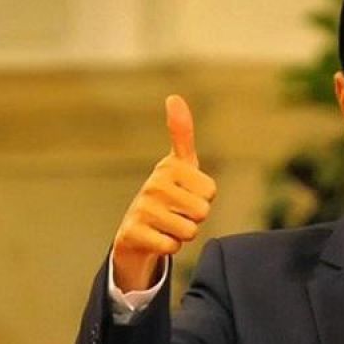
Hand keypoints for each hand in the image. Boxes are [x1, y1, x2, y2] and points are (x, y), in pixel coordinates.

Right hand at [112, 95, 216, 290]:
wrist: (136, 231)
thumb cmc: (167, 194)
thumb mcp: (180, 164)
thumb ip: (182, 133)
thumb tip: (174, 96)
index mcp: (169, 166)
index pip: (210, 192)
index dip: (204, 198)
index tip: (187, 193)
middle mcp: (153, 184)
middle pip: (202, 211)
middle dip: (194, 218)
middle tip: (177, 212)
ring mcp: (141, 208)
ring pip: (189, 230)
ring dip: (183, 233)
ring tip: (167, 224)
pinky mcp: (132, 232)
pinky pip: (171, 246)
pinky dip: (169, 247)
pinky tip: (157, 238)